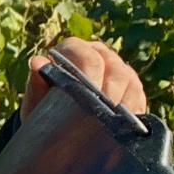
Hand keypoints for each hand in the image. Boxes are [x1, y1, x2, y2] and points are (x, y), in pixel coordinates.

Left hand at [20, 37, 146, 121]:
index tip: (87, 96)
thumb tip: (36, 62)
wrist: (56, 123)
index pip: (87, 56)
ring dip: (122, 100)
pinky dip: (133, 106)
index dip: (90, 75)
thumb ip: (36, 81)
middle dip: (109, 90)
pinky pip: (137, 92)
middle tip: (103, 112)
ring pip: (127, 77)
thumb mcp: (36, 98)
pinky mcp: (130, 85)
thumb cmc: (43, 106)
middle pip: (112, 66)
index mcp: (73, 50)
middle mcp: (97, 53)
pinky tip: (126, 121)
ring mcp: (116, 67)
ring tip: (114, 119)